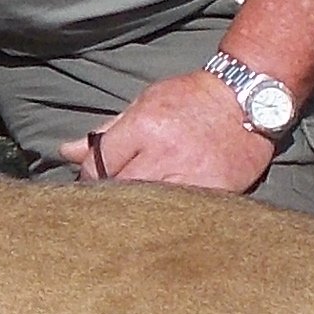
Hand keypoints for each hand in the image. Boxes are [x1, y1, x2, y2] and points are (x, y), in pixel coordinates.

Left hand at [60, 68, 278, 194]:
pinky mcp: (217, 191)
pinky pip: (184, 214)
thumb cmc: (191, 99)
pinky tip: (168, 215)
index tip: (92, 184)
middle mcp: (166, 153)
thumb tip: (65, 152)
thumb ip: (106, 132)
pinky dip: (172, 217)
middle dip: (111, 198)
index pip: (99, 165)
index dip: (89, 179)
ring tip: (137, 213)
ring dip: (140, 212)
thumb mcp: (144, 103)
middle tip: (110, 205)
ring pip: (150, 209)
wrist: (248, 96)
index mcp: (144, 127)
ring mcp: (193, 176)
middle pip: (121, 191)